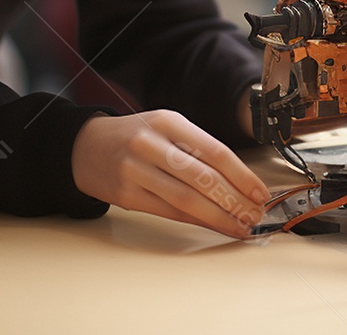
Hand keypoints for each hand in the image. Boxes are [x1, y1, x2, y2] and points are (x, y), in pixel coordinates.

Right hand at [71, 110, 269, 236]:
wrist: (86, 145)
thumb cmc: (136, 136)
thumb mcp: (166, 126)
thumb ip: (197, 147)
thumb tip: (238, 177)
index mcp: (169, 122)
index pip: (214, 150)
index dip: (241, 174)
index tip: (259, 191)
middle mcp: (152, 144)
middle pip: (203, 177)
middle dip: (234, 199)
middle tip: (255, 214)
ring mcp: (136, 170)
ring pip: (186, 198)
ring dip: (218, 216)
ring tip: (240, 225)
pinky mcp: (126, 194)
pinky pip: (168, 211)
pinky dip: (195, 221)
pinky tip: (212, 225)